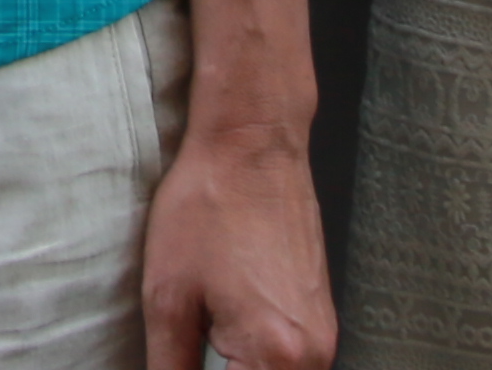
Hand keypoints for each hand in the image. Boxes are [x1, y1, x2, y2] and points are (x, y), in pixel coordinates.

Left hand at [141, 117, 332, 367]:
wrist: (253, 144)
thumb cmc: (210, 204)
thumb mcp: (168, 297)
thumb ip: (170, 367)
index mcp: (277, 355)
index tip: (183, 361)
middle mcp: (315, 353)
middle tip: (191, 344)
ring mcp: (323, 335)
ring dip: (239, 368)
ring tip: (207, 335)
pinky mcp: (321, 317)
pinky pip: (290, 363)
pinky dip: (256, 359)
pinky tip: (225, 329)